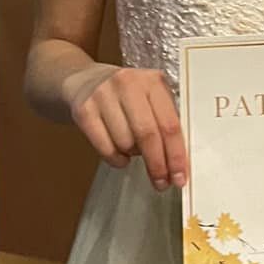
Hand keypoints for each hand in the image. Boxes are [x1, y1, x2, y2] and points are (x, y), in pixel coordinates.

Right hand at [63, 64, 187, 190]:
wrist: (84, 80)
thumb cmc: (125, 95)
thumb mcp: (150, 97)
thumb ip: (166, 121)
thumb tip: (179, 161)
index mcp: (152, 81)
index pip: (170, 124)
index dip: (176, 155)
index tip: (180, 176)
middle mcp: (128, 84)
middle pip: (148, 135)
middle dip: (157, 165)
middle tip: (162, 182)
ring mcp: (103, 95)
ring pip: (126, 143)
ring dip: (134, 156)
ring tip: (134, 150)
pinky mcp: (84, 110)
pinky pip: (105, 147)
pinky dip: (116, 159)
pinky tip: (120, 155)